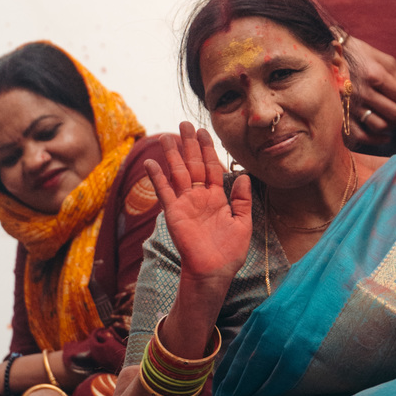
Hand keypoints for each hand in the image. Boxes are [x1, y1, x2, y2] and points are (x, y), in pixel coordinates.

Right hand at [145, 124, 251, 285]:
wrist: (214, 272)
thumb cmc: (229, 252)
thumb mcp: (243, 223)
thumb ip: (243, 200)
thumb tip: (244, 176)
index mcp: (217, 198)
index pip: (211, 167)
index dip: (207, 149)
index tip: (203, 131)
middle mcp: (200, 197)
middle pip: (193, 164)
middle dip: (189, 144)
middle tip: (184, 124)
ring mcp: (185, 204)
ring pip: (178, 173)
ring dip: (172, 155)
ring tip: (166, 136)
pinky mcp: (174, 213)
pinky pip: (164, 192)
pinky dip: (157, 178)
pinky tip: (151, 163)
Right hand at [346, 36, 395, 143]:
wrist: (329, 55)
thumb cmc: (361, 56)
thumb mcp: (385, 61)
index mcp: (374, 75)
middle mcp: (362, 92)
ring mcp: (351, 105)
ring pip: (381, 126)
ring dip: (393, 124)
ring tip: (395, 116)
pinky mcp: (343, 115)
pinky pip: (362, 136)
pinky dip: (376, 139)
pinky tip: (385, 136)